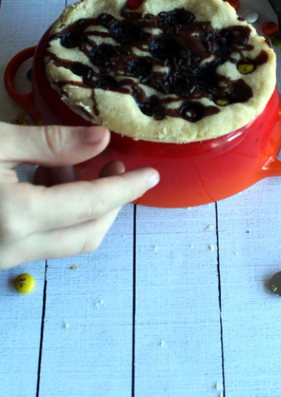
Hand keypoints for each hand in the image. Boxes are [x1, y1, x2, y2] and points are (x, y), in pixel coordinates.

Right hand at [0, 123, 158, 268]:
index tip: (150, 175)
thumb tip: (101, 138)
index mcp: (16, 215)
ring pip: (64, 241)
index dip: (125, 188)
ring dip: (79, 207)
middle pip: (87, 234)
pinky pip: (40, 241)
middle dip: (110, 201)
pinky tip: (42, 180)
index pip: (91, 204)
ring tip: (63, 165)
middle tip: (114, 166)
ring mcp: (3, 257)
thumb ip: (51, 142)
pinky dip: (55, 215)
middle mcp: (12, 247)